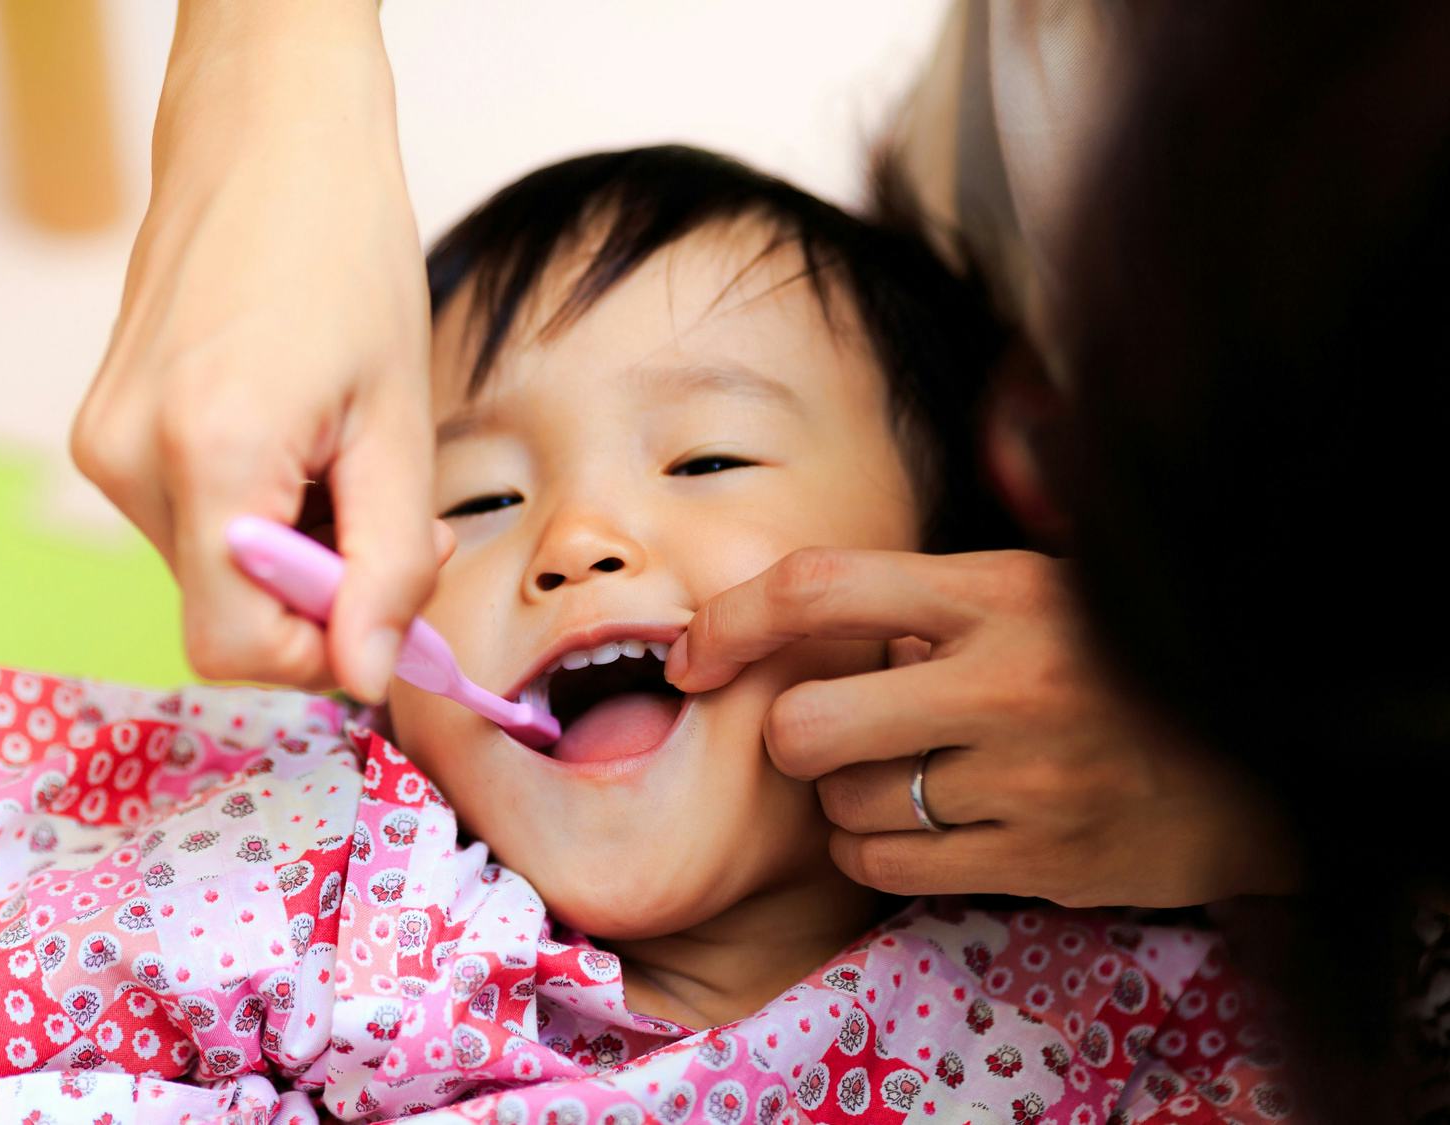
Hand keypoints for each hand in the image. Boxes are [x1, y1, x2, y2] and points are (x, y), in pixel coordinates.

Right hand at [72, 1, 433, 700]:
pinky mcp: (104, 431)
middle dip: (320, 598)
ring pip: (210, 572)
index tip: (389, 611)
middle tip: (397, 528)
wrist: (267, 135)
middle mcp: (127, 458)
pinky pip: (188, 523)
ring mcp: (103, 444)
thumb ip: (386, 563)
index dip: (318, 654)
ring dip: (291, 553)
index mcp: (205, 451)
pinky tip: (300, 448)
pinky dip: (254, 516)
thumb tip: (367, 677)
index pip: (234, 647)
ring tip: (346, 463)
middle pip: (225, 615)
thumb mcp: (399, 421)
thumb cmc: (345, 252)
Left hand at [667, 548, 1299, 907]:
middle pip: (803, 726)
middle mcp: (1004, 681)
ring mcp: (1023, 778)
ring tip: (914, 770)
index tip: (693, 656)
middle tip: (836, 729)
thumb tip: (797, 622)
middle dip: (794, 736)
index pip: (819, 588)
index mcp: (997, 592)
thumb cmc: (1114, 662)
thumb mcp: (1035, 591)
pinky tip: (932, 820)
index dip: (731, 621)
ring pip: (842, 807)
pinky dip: (881, 847)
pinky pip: (888, 865)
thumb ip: (927, 600)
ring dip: (846, 795)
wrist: (1258, 758)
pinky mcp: (1037, 858)